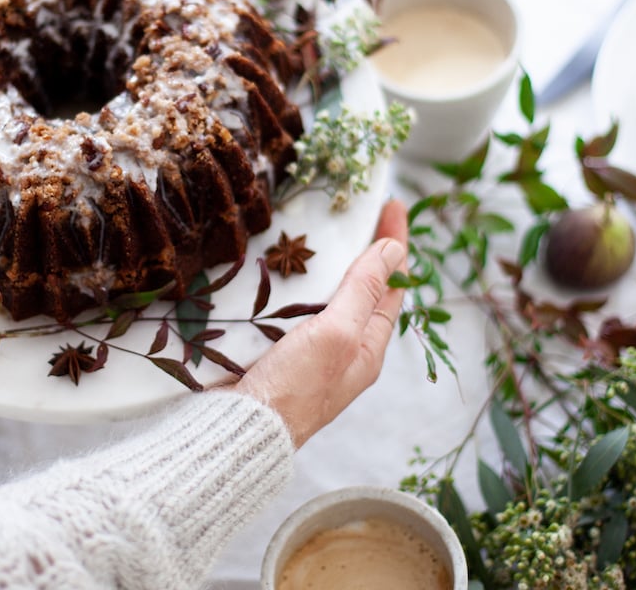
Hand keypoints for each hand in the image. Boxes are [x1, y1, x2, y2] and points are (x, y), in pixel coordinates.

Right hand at [231, 199, 408, 447]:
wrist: (241, 432)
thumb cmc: (295, 388)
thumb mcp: (337, 333)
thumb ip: (364, 290)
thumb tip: (394, 249)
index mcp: (367, 347)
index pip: (392, 284)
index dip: (394, 242)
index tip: (392, 203)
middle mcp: (344, 350)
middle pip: (363, 290)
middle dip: (364, 249)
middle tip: (358, 210)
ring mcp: (311, 354)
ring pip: (327, 299)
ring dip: (328, 266)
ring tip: (322, 231)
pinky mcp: (279, 355)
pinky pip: (295, 311)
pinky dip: (295, 286)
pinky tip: (281, 271)